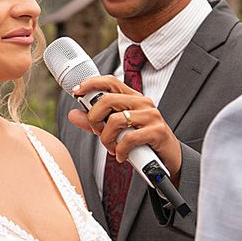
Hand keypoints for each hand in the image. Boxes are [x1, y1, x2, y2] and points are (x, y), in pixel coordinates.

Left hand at [68, 76, 182, 182]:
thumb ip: (96, 123)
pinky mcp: (157, 131)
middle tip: (98, 133)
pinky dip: (120, 151)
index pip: (111, 81)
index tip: (77, 92)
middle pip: (107, 100)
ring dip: (107, 139)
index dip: (91, 83)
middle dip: (94, 119)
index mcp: (133, 98)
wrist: (168, 159)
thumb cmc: (142, 142)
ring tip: (112, 148)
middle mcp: (143, 103)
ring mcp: (151, 116)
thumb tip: (73, 114)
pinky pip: (128, 139)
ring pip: (115, 120)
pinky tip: (122, 156)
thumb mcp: (117, 131)